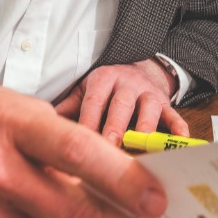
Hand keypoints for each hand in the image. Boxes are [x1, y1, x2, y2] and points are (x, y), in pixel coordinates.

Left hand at [54, 59, 189, 144]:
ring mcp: (149, 93)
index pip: (93, 102)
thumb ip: (66, 109)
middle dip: (115, 128)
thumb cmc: (106, 88)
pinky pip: (175, 116)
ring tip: (140, 148)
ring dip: (145, 129)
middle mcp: (127, 84)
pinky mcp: (166, 103)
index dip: (87, 123)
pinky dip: (178, 129)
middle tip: (109, 149)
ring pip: (149, 110)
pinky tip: (179, 142)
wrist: (138, 68)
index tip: (79, 146)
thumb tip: (37, 127)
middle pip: (121, 106)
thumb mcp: (84, 90)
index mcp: (103, 80)